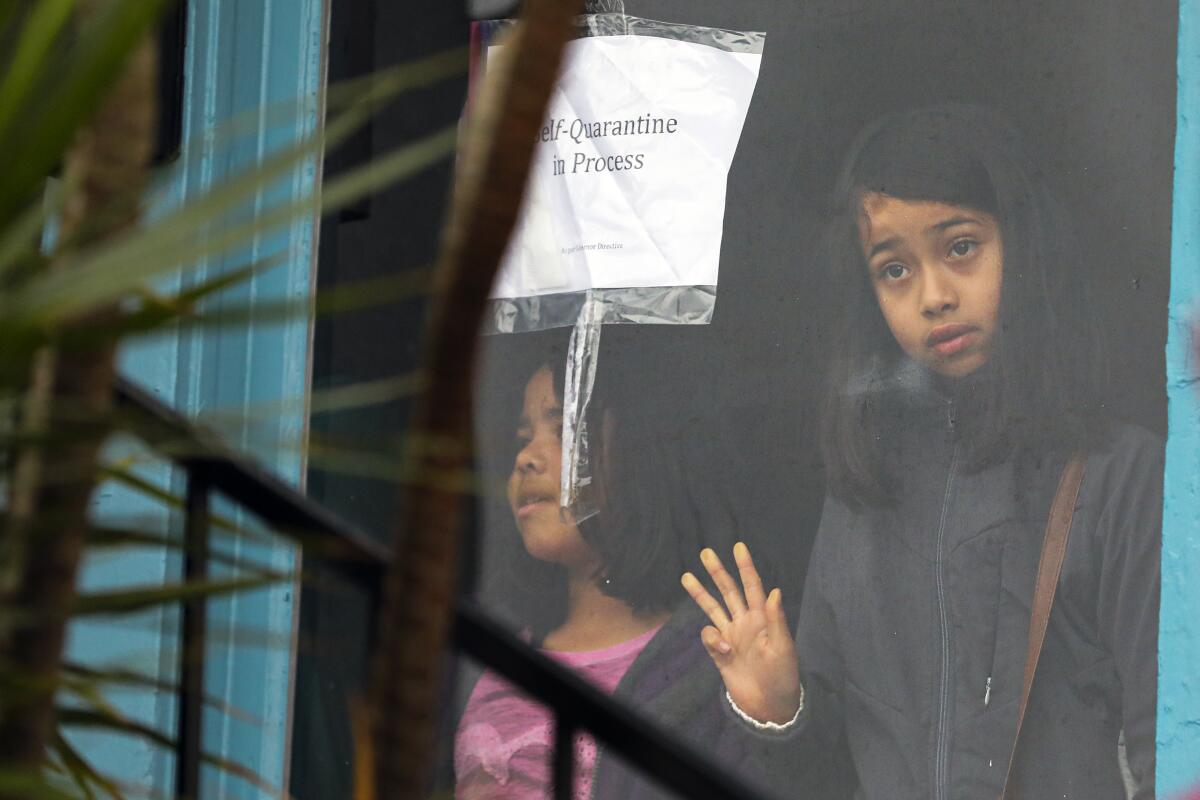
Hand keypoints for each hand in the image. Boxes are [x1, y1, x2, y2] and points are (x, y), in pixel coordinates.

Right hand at [681, 542, 801, 723]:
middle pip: (728, 591)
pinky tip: (724, 650)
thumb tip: (775, 590)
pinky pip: (709, 637)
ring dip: (701, 593)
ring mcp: (731, 636)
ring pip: (713, 608)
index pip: (753, 586)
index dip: (746, 567)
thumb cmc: (782, 676)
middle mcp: (745, 622)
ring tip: (686, 576)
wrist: (768, 706)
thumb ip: (777, 620)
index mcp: (763, 618)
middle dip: (717, 572)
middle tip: (705, 552)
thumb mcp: (783, 648)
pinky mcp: (720, 652)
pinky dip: (712, 639)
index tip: (738, 547)